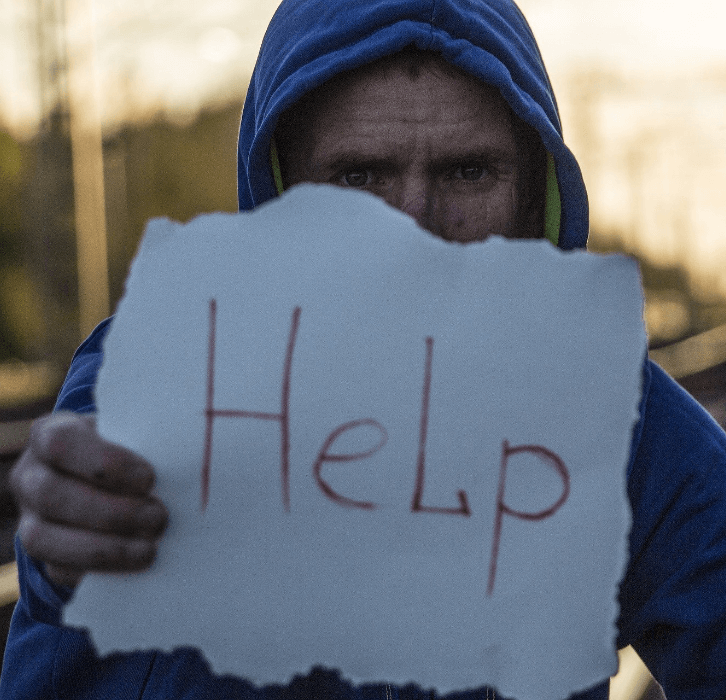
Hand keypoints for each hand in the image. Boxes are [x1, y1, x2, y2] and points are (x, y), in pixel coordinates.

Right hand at [10, 412, 167, 586]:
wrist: (107, 483)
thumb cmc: (128, 451)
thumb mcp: (132, 437)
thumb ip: (146, 444)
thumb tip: (188, 460)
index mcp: (50, 434)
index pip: (61, 443)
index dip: (105, 463)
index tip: (149, 478)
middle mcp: (30, 476)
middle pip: (52, 495)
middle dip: (111, 512)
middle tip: (159, 518)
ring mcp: (29, 518)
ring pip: (44, 539)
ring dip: (104, 547)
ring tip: (151, 548)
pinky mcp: (42, 555)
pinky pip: (58, 570)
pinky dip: (100, 570)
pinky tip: (135, 563)